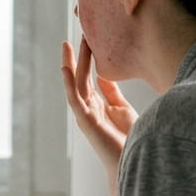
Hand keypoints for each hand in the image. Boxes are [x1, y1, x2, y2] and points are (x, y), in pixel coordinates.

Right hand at [61, 38, 137, 195]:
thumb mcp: (121, 108)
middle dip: (77, 56)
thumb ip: (111, 92)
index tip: (88, 38)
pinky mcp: (85, 120)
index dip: (87, 57)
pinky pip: (74, 99)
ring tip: (68, 45)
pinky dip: (68, 83)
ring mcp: (85, 113)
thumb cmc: (127, 138)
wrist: (130, 160)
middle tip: (75, 35)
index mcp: (97, 103)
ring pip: (75, 83)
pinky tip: (65, 69)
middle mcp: (88, 106)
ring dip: (71, 63)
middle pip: (80, 76)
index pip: (89, 75)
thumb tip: (104, 74)